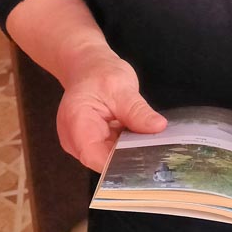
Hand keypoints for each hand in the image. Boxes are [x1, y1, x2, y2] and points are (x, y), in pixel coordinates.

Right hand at [55, 43, 166, 171]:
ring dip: (128, 153)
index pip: (94, 156)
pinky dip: (125, 148)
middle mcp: (73, 139)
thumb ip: (137, 110)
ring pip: (107, 159)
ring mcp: (81, 144)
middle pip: (101, 161)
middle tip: (157, 153)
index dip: (119, 163)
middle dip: (128, 158)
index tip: (146, 160)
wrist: (88, 68)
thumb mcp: (122, 87)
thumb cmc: (100, 73)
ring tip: (151, 145)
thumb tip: (158, 127)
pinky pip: (109, 153)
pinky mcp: (92, 144)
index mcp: (76, 122)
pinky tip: (140, 140)